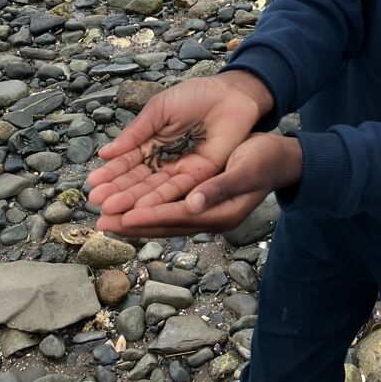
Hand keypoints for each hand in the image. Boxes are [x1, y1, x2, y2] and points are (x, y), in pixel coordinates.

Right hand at [86, 71, 272, 231]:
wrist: (229, 92)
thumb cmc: (194, 95)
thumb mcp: (159, 109)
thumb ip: (136, 132)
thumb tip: (105, 153)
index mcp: (151, 142)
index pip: (127, 162)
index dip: (111, 174)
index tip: (92, 185)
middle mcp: (164, 160)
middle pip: (138, 180)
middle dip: (117, 192)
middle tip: (97, 204)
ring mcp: (181, 168)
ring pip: (154, 189)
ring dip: (133, 201)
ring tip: (112, 209)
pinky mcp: (201, 174)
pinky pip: (178, 189)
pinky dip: (159, 199)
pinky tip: (141, 207)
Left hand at [99, 133, 303, 236]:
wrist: (280, 158)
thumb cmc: (264, 159)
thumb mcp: (246, 169)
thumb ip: (219, 188)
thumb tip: (192, 203)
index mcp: (220, 214)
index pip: (176, 217)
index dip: (148, 216)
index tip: (121, 217)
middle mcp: (208, 218)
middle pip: (164, 223)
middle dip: (131, 222)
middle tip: (100, 221)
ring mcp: (203, 212)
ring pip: (162, 217)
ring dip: (134, 216)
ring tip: (106, 215)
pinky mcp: (200, 202)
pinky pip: (168, 207)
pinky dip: (147, 206)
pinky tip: (131, 204)